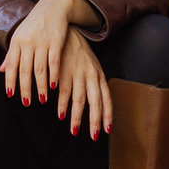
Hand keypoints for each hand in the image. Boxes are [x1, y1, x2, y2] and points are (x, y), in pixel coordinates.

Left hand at [0, 0, 75, 106]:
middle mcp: (28, 42)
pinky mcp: (56, 41)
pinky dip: (53, 75)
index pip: (11, 65)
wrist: (52, 7)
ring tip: (42, 98)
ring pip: (40, 69)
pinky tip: (53, 85)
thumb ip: (11, 54)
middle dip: (25, 89)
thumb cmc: (34, 24)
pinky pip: (54, 62)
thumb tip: (0, 70)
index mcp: (16, 42)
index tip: (11, 95)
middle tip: (26, 102)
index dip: (10, 81)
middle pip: (25, 70)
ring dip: (40, 86)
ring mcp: (42, 42)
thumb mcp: (19, 36)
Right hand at [56, 25, 112, 139]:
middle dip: (96, 121)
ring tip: (75, 131)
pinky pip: (64, 92)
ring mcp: (77, 73)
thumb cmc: (79, 52)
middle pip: (96, 101)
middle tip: (94, 136)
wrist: (66, 32)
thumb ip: (95, 83)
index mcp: (99, 74)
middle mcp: (90, 75)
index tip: (107, 129)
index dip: (107, 114)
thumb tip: (99, 103)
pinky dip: (62, 105)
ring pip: (80, 100)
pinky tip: (61, 115)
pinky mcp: (63, 71)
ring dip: (77, 117)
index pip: (106, 98)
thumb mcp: (91, 66)